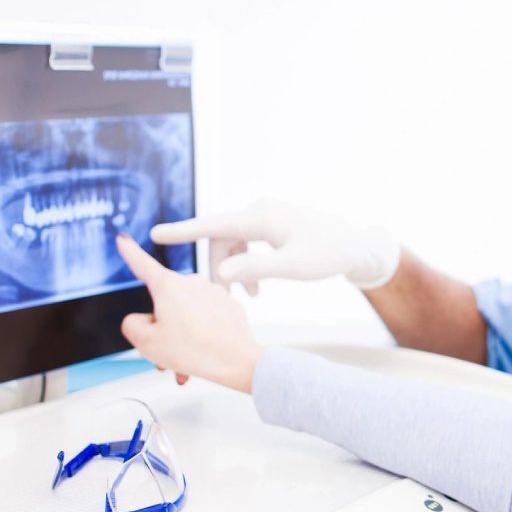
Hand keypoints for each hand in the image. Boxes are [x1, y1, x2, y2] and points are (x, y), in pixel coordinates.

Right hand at [116, 234, 263, 392]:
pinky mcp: (228, 303)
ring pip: (187, 311)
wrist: (236, 361)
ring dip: (183, 332)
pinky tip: (204, 348)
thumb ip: (132, 325)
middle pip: (165, 300)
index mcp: (168, 286)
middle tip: (166, 348)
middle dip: (162, 324)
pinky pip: (207, 315)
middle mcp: (191, 282)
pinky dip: (202, 331)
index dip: (130, 252)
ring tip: (186, 355)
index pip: (142, 264)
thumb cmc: (195, 350)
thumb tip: (140, 320)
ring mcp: (212, 291)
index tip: (123, 240)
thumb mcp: (146, 343)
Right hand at [150, 197, 398, 294]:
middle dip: (218, 270)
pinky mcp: (271, 224)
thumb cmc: (328, 254)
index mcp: (261, 217)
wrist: (355, 246)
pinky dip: (245, 265)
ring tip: (247, 298)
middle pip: (221, 240)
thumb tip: (221, 274)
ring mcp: (265, 216)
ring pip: (232, 244)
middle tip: (223, 300)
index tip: (155, 233)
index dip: (182, 231)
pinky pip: (246, 243)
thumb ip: (254, 269)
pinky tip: (256, 288)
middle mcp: (259, 211)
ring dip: (233, 270)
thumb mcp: (292, 267)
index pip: (213, 225)